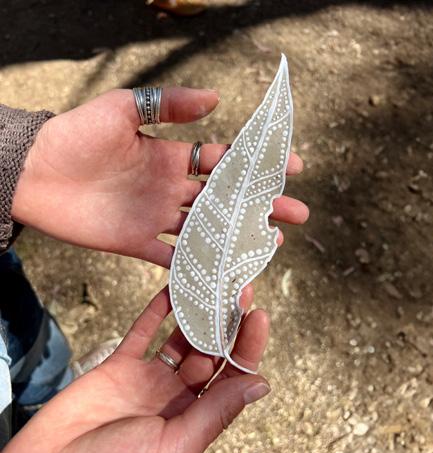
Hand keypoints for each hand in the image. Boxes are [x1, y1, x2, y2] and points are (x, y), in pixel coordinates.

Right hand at [0, 286, 269, 452]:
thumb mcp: (171, 446)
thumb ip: (213, 413)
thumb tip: (261, 384)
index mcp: (195, 419)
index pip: (232, 376)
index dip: (247, 346)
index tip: (258, 315)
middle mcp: (176, 397)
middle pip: (210, 352)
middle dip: (226, 322)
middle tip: (239, 288)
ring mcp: (148, 380)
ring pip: (180, 338)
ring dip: (197, 313)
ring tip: (213, 284)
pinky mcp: (118, 367)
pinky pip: (142, 332)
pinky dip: (157, 311)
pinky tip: (172, 290)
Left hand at [12, 88, 307, 266]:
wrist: (36, 171)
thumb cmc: (77, 135)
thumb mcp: (124, 108)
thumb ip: (169, 105)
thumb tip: (217, 99)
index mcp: (171, 157)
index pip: (224, 161)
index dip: (256, 164)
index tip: (291, 166)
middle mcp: (170, 189)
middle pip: (225, 200)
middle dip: (261, 206)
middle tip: (296, 214)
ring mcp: (156, 218)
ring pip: (206, 231)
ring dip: (238, 237)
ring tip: (271, 243)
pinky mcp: (137, 243)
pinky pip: (171, 259)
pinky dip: (195, 267)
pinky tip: (224, 273)